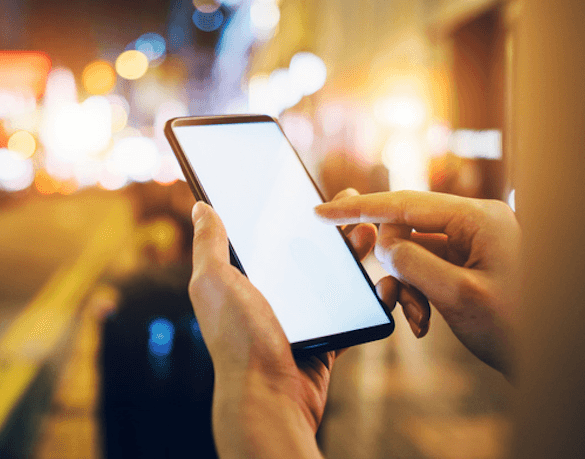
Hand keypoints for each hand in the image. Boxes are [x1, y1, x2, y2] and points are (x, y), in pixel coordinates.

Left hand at [188, 190, 380, 457]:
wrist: (270, 397)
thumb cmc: (238, 340)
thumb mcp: (214, 282)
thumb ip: (209, 244)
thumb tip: (200, 205)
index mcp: (240, 279)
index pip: (264, 234)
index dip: (285, 210)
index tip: (307, 186)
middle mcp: (268, 295)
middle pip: (304, 251)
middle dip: (329, 227)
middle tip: (353, 206)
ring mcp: (299, 317)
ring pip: (332, 276)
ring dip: (353, 254)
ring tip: (369, 233)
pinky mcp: (324, 338)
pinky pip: (353, 311)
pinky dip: (371, 297)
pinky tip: (383, 281)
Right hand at [316, 190, 519, 378]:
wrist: (553, 359)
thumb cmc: (516, 328)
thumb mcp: (458, 295)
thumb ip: (413, 263)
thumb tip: (383, 244)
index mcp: (478, 218)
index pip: (405, 203)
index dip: (359, 208)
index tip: (321, 211)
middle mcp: (476, 222)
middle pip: (407, 227)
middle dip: (392, 264)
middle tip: (388, 292)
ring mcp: (474, 242)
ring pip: (414, 252)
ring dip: (406, 286)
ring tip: (418, 318)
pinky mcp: (470, 262)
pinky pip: (428, 268)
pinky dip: (418, 293)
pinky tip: (425, 321)